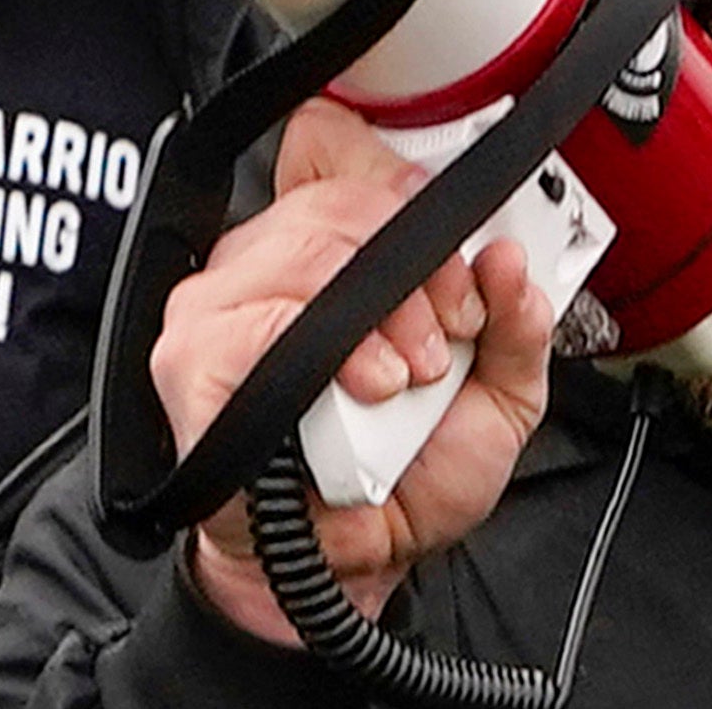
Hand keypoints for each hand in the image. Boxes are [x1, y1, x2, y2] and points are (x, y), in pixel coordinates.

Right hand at [153, 99, 554, 644]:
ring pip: (305, 245)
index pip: (332, 144)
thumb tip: (510, 259)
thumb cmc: (408, 475)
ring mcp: (221, 305)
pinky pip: (257, 320)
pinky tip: (363, 387)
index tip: (454, 244)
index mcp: (331, 247)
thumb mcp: (498, 396)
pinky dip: (327, 349)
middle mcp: (268, 260)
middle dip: (417, 258)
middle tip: (450, 330)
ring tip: (407, 374)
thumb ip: (516, 324)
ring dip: (381, 310)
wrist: (358, 566)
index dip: (396, 177)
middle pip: (338, 193)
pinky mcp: (194, 360)